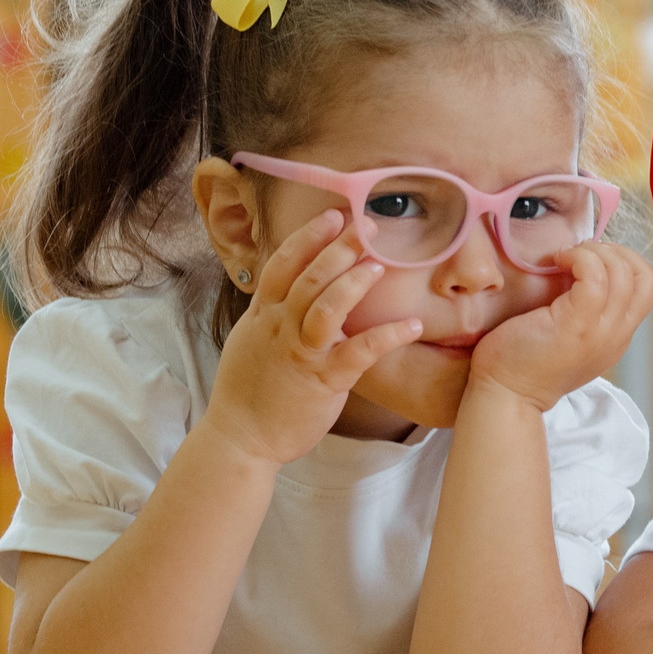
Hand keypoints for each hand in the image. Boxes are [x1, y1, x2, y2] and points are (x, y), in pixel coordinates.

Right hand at [202, 210, 423, 465]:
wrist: (240, 438)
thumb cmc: (249, 390)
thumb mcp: (253, 341)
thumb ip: (275, 313)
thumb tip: (296, 289)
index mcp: (263, 316)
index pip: (282, 265)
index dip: (307, 238)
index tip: (333, 215)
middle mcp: (279, 328)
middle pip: (308, 278)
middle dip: (339, 248)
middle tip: (367, 226)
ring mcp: (300, 353)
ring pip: (326, 308)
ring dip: (354, 284)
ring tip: (379, 265)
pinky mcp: (323, 380)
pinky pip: (358, 353)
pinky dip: (387, 336)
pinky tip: (413, 325)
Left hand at [470, 242, 652, 411]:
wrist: (506, 394)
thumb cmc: (525, 361)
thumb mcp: (571, 338)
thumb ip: (588, 313)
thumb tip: (584, 270)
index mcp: (618, 337)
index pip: (646, 287)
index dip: (625, 261)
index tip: (592, 260)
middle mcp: (617, 335)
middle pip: (644, 276)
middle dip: (615, 252)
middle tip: (580, 255)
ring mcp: (600, 331)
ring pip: (622, 273)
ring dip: (595, 252)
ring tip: (566, 257)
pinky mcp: (576, 324)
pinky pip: (595, 276)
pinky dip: (579, 258)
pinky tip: (557, 261)